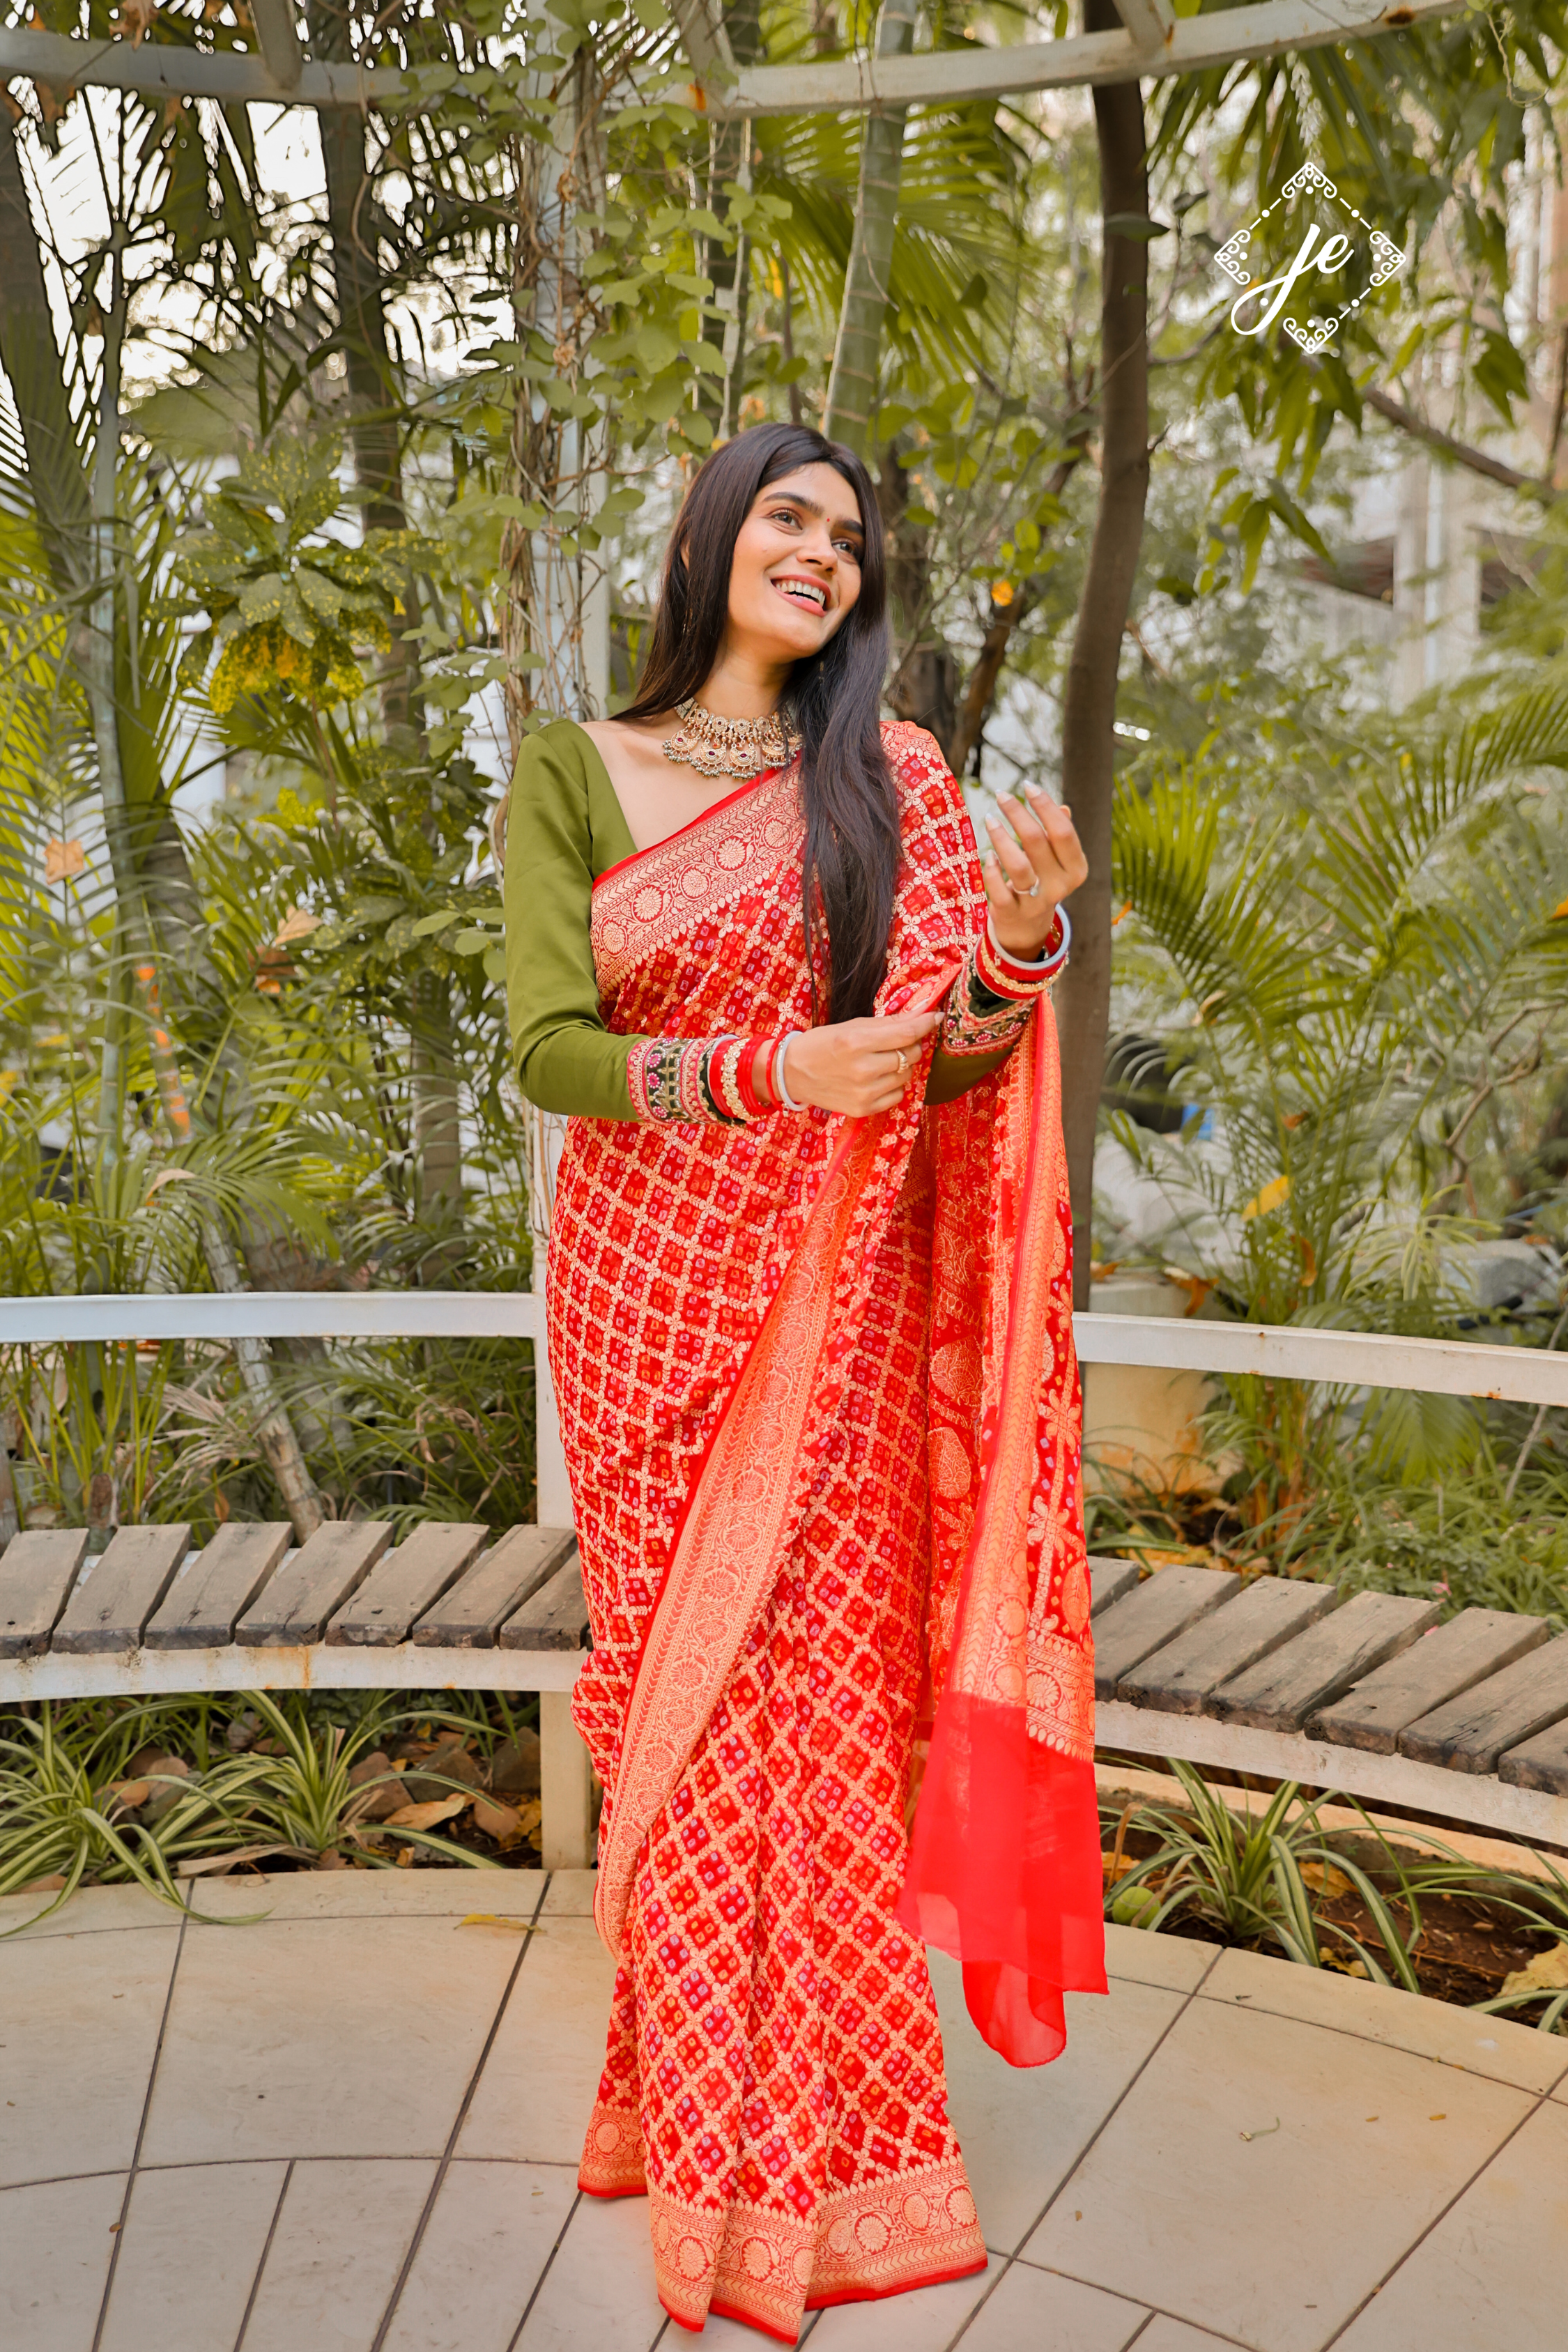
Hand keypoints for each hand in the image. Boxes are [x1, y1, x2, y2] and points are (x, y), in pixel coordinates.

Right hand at [781, 1011, 939, 1115]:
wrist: (793, 1074)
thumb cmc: (822, 1044)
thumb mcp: (852, 1026)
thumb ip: (889, 1022)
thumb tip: (923, 1011)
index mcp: (857, 1042)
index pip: (906, 1033)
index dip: (926, 1023)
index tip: (935, 1016)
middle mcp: (863, 1069)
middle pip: (910, 1055)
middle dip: (911, 1045)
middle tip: (898, 1042)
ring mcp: (864, 1092)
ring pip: (907, 1075)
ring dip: (902, 1065)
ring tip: (882, 1061)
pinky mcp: (864, 1109)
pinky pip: (897, 1095)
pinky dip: (893, 1085)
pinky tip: (877, 1078)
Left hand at [982, 785, 1087, 958]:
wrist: (1028, 929)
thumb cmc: (1042, 881)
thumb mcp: (1056, 861)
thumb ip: (1060, 836)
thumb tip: (1062, 808)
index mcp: (1076, 869)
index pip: (1063, 831)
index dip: (1044, 806)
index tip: (1028, 785)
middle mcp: (1060, 886)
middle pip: (1038, 841)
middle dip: (1017, 813)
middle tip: (1001, 795)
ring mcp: (1036, 902)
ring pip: (1017, 865)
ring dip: (1001, 838)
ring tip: (989, 818)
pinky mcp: (1012, 913)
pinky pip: (998, 889)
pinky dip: (991, 870)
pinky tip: (987, 855)